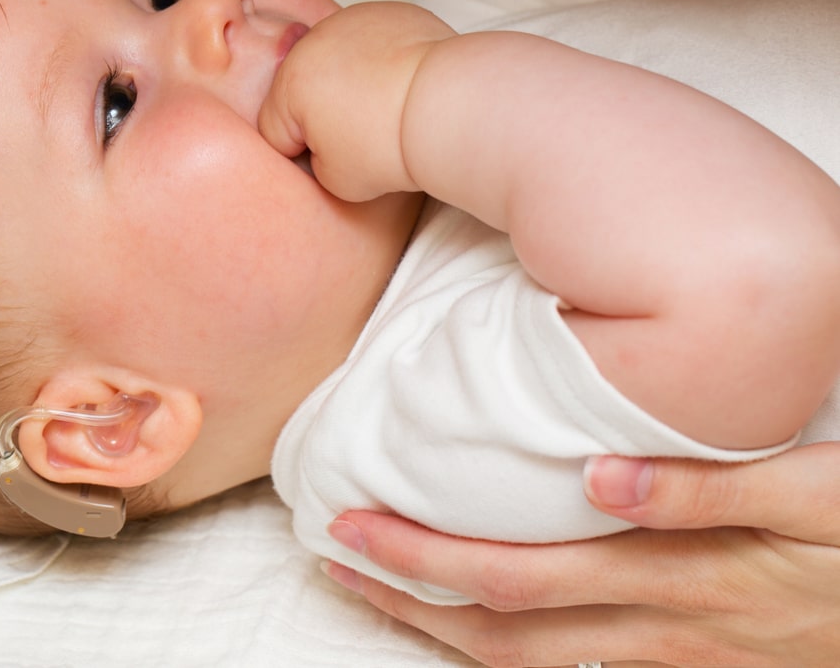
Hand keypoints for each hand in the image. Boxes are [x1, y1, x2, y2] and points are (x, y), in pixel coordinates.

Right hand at [257, 2, 453, 201]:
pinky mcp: (388, 12)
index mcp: (290, 83)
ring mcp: (352, 20)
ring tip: (384, 110)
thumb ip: (316, 163)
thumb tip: (326, 144)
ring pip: (335, 61)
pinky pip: (371, 42)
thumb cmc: (390, 145)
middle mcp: (313, 42)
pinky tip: (402, 85)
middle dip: (322, 113)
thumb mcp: (337, 181)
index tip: (335, 162)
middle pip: (302, 89)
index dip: (301, 155)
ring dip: (349, 83)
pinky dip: (380, 62)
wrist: (450, 106)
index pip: (274, 130)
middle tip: (360, 138)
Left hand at [324, 442, 839, 666]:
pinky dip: (502, 642)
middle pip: (497, 628)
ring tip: (376, 590)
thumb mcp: (813, 500)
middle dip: (404, 597)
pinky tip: (473, 619)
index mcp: (670, 582)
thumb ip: (706, 489)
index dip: (422, 559)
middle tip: (333, 557)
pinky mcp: (687, 662)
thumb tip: (596, 476)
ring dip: (438, 626)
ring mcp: (668, 658)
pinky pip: (570, 665)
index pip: (511, 578)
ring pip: (525, 659)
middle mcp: (654, 632)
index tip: (354, 525)